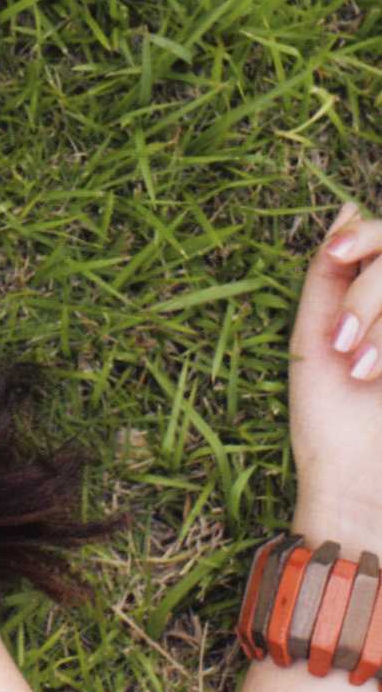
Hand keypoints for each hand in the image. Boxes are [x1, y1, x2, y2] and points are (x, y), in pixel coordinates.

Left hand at [289, 201, 381, 532]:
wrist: (356, 486)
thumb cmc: (330, 418)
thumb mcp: (316, 337)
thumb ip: (330, 273)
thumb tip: (348, 205)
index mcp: (379, 311)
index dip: (367, 239)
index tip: (334, 258)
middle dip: (368, 297)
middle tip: (343, 344)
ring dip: (380, 321)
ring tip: (364, 372)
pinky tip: (378, 377)